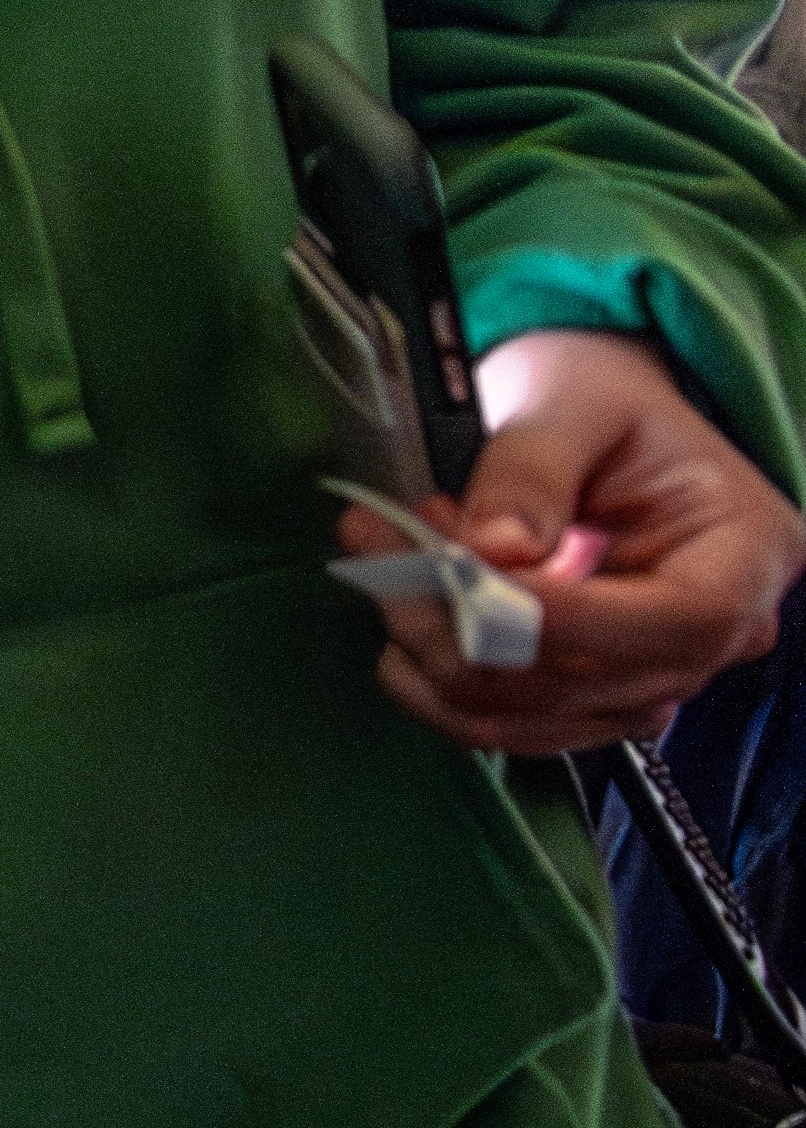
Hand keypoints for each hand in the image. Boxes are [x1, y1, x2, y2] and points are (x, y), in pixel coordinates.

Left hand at [352, 327, 800, 755]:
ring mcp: (652, 679)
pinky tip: (406, 609)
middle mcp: (717, 637)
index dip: (569, 618)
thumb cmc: (604, 405)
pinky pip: (507, 723)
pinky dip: (435, 680)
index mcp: (746, 554)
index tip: (465, 576)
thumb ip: (531, 473)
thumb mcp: (573, 404)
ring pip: (534, 714)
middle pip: (595, 678)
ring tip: (389, 560)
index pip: (680, 621)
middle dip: (466, 625)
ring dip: (435, 651)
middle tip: (381, 543)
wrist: (594, 426)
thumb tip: (491, 549)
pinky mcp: (590, 700)